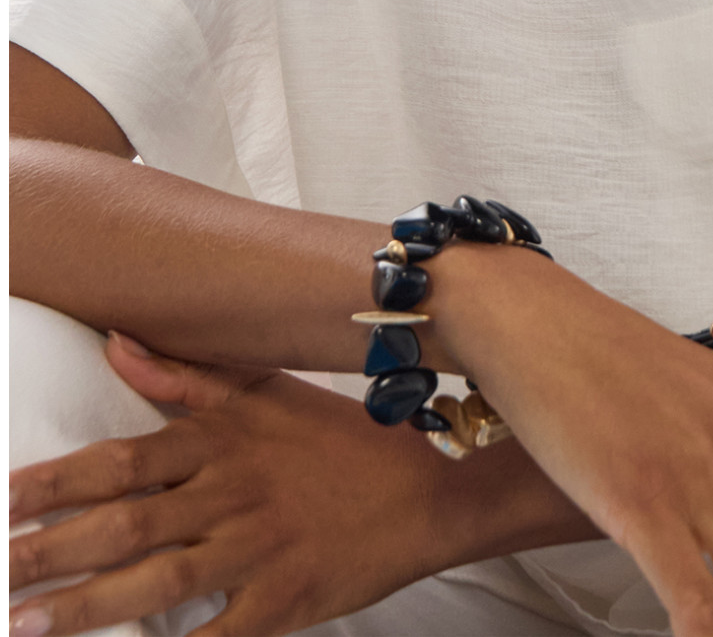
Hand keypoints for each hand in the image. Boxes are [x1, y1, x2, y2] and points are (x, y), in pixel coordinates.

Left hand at [8, 332, 589, 635]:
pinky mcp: (281, 605)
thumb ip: (187, 376)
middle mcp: (230, 494)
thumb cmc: (343, 441)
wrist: (429, 492)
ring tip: (22, 625)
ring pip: (152, 583)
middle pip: (121, 525)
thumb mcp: (268, 392)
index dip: (54, 482)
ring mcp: (256, 552)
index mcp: (222, 441)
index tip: (1, 499)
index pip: (119, 463)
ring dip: (81, 608)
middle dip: (44, 551)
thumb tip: (115, 344)